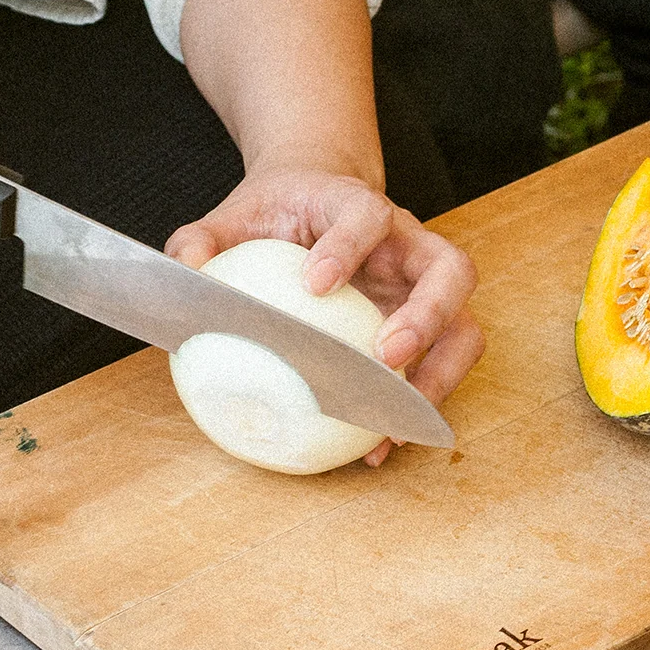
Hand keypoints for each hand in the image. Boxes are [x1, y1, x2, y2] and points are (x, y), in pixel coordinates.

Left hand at [165, 167, 483, 463]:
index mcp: (358, 206)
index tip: (315, 283)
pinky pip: (443, 368)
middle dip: (427, 315)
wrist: (315, 203)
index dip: (350, 244)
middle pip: (451, 269)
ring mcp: (426, 289)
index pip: (368, 214)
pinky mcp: (431, 329)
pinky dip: (418, 407)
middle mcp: (408, 246)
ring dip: (441, 373)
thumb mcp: (232, 219)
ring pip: (465, 325)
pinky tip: (378, 447)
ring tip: (396, 418)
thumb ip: (201, 241)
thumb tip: (185, 274)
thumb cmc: (276, 216)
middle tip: (387, 355)